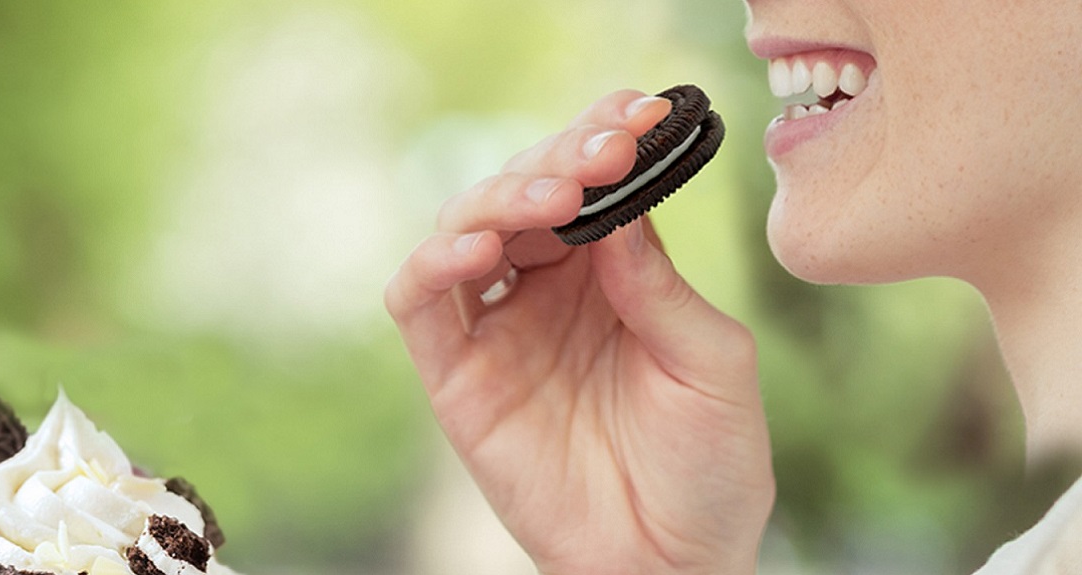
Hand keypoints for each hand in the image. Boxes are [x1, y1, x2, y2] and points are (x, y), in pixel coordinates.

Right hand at [386, 90, 774, 574]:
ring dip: (497, 199)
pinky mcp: (458, 376)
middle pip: (522, 194)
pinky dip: (432, 264)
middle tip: (596, 157)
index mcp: (612, 275)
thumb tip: (616, 208)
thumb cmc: (709, 465)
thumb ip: (659, 285)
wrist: (671, 561)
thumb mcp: (712, 363)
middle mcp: (548, 290)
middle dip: (555, 162)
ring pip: (464, 230)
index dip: (598, 141)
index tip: (630, 117)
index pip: (588, 185)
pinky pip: (421, 304)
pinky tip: (474, 247)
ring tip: (551, 200)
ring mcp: (499, 330)